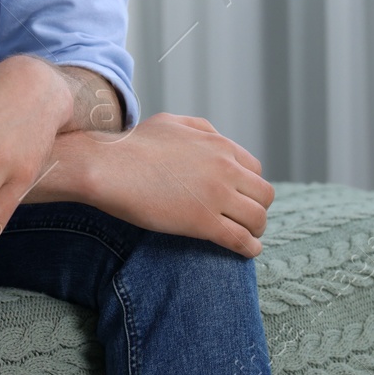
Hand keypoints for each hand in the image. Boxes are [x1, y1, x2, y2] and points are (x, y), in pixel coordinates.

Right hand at [84, 113, 273, 257]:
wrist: (109, 166)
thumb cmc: (133, 145)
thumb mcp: (171, 123)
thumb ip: (200, 128)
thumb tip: (216, 139)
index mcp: (219, 145)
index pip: (255, 170)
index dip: (249, 186)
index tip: (240, 198)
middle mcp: (225, 168)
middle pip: (264, 194)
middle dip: (258, 207)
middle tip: (246, 219)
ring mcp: (216, 196)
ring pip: (258, 218)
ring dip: (256, 230)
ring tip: (248, 237)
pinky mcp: (204, 222)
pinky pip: (241, 240)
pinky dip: (250, 248)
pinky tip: (246, 251)